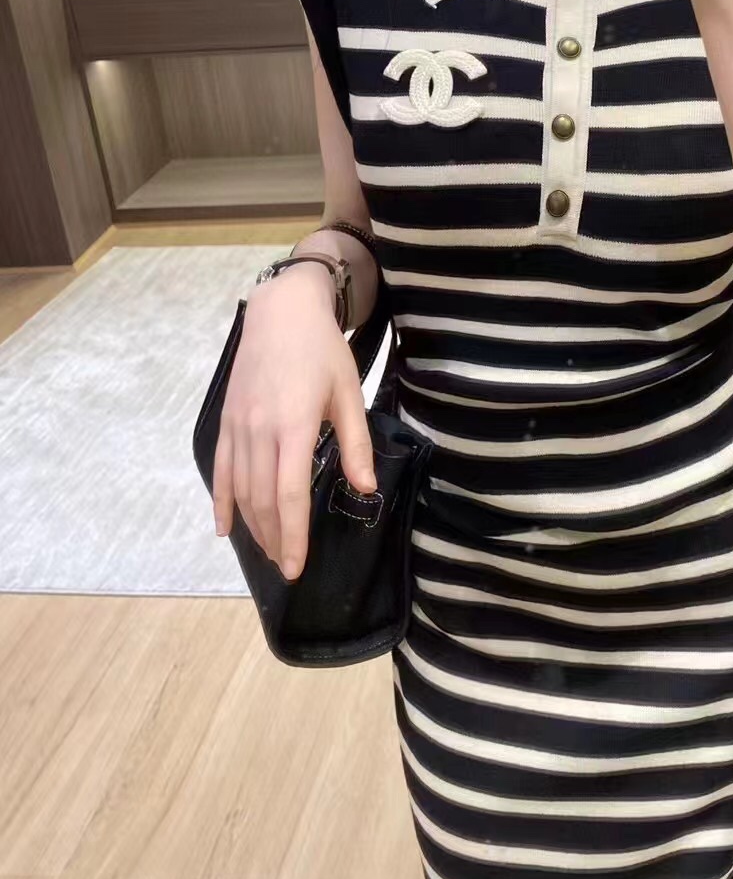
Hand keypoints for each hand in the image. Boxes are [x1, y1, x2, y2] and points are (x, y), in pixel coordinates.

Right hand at [212, 263, 376, 580]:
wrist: (281, 311)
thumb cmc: (322, 351)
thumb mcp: (349, 394)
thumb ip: (355, 444)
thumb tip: (365, 489)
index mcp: (294, 425)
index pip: (289, 494)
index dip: (293, 535)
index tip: (297, 566)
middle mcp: (260, 430)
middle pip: (262, 500)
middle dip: (275, 539)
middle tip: (288, 566)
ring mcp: (238, 426)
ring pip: (241, 489)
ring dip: (253, 526)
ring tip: (269, 551)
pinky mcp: (227, 420)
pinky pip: (222, 469)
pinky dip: (222, 502)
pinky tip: (226, 528)